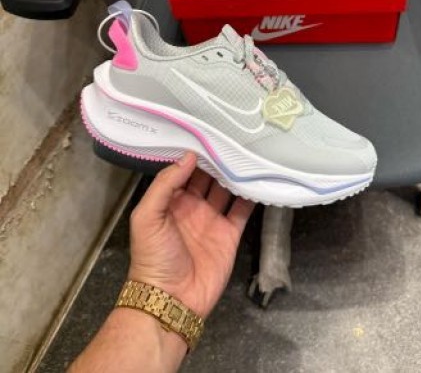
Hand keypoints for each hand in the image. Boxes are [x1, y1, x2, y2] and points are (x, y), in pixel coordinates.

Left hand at [128, 153, 253, 318]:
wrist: (171, 300)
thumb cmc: (153, 257)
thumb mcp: (147, 216)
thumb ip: (165, 184)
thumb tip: (188, 156)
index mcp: (170, 200)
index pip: (184, 170)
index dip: (195, 154)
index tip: (209, 134)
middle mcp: (192, 206)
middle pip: (208, 177)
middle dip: (218, 160)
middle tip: (233, 139)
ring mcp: (212, 220)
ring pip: (226, 190)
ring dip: (235, 174)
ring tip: (248, 154)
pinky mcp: (229, 234)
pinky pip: (242, 211)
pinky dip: (251, 196)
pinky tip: (259, 179)